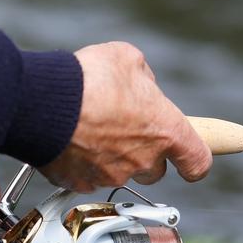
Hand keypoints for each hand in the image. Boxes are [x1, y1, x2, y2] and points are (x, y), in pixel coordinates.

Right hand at [39, 42, 212, 192]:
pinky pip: (87, 176)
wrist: (44, 101)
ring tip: (89, 127)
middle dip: (144, 154)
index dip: (196, 162)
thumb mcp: (128, 59)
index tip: (191, 162)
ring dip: (110, 155)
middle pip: (154, 171)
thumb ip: (143, 78)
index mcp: (165, 130)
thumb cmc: (89, 79)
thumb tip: (140, 86)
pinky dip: (82, 163)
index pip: (197, 160)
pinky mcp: (80, 183)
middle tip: (125, 130)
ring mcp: (111, 174)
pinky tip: (71, 139)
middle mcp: (142, 159)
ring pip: (119, 172)